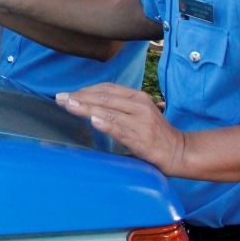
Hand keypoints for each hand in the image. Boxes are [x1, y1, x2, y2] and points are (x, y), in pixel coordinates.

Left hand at [56, 83, 186, 174]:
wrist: (179, 152)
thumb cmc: (154, 134)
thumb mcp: (138, 114)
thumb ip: (119, 109)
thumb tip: (90, 108)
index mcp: (137, 97)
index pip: (106, 89)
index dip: (85, 90)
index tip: (68, 94)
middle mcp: (139, 105)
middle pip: (104, 98)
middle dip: (80, 97)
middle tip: (60, 98)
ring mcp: (141, 121)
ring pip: (109, 111)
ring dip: (86, 108)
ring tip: (69, 106)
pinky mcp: (142, 139)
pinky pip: (121, 129)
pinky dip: (106, 124)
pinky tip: (94, 121)